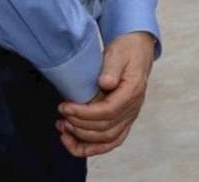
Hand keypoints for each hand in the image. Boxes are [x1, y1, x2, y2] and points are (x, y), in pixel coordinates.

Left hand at [56, 31, 155, 157]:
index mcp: (132, 92)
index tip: (65, 107)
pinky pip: (110, 142)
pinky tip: (74, 142)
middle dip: (79, 125)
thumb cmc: (126, 51)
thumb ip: (112, 68)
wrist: (137, 51)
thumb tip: (106, 83)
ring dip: (82, 138)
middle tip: (62, 115)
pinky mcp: (123, 120)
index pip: (108, 111)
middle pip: (105, 128)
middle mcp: (132, 108)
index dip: (84, 113)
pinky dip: (92, 148)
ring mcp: (129, 116)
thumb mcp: (118, 53)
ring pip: (107, 139)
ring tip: (64, 127)